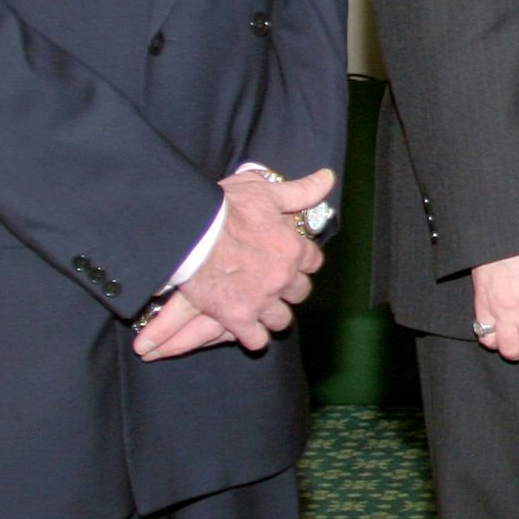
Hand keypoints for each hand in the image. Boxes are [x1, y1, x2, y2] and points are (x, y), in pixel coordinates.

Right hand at [136, 168, 332, 360]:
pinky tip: (247, 330)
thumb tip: (327, 178)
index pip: (314, 261)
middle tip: (275, 283)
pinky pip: (256, 340)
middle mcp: (283, 277)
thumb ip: (301, 190)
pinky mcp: (237, 317)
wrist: (190, 232)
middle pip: (300, 292)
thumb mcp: (267, 192)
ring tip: (262, 308)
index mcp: (293, 248)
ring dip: (274, 314)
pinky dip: (253, 337)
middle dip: (290, 289)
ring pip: (281, 319)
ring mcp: (261, 300)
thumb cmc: (226, 208)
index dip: (304, 260)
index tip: (294, 259)